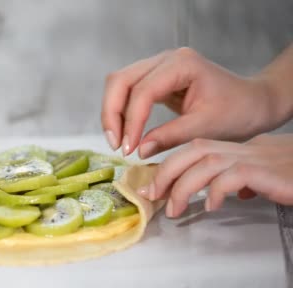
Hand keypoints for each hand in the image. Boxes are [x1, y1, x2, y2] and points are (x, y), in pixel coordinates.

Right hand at [101, 47, 282, 158]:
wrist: (253, 103)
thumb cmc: (237, 112)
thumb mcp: (205, 128)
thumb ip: (170, 136)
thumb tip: (138, 150)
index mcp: (182, 64)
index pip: (142, 91)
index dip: (131, 121)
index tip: (128, 149)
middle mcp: (166, 59)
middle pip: (120, 80)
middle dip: (112, 114)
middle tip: (116, 145)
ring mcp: (158, 66)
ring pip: (118, 84)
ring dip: (113, 113)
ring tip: (118, 142)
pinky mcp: (155, 78)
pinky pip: (127, 91)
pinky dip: (121, 112)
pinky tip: (126, 133)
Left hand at [137, 134, 292, 217]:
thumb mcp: (266, 179)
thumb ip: (245, 180)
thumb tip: (230, 194)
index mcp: (238, 150)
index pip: (195, 149)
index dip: (170, 165)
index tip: (153, 186)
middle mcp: (243, 149)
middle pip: (194, 150)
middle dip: (166, 171)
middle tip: (151, 195)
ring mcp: (255, 158)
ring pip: (206, 162)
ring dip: (183, 186)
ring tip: (174, 209)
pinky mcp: (267, 172)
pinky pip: (233, 176)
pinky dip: (216, 190)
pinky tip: (211, 206)